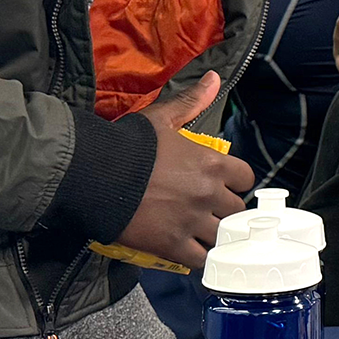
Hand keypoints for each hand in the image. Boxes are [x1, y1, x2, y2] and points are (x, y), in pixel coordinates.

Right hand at [116, 71, 253, 268]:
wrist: (93, 174)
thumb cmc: (129, 144)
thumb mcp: (163, 118)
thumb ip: (192, 102)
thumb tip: (215, 78)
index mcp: (212, 163)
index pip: (245, 178)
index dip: (235, 183)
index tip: (222, 185)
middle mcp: (209, 193)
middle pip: (236, 210)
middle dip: (225, 211)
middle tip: (208, 211)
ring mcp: (192, 221)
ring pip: (222, 237)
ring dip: (214, 236)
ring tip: (202, 234)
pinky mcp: (172, 245)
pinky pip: (200, 260)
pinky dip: (199, 259)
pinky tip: (191, 253)